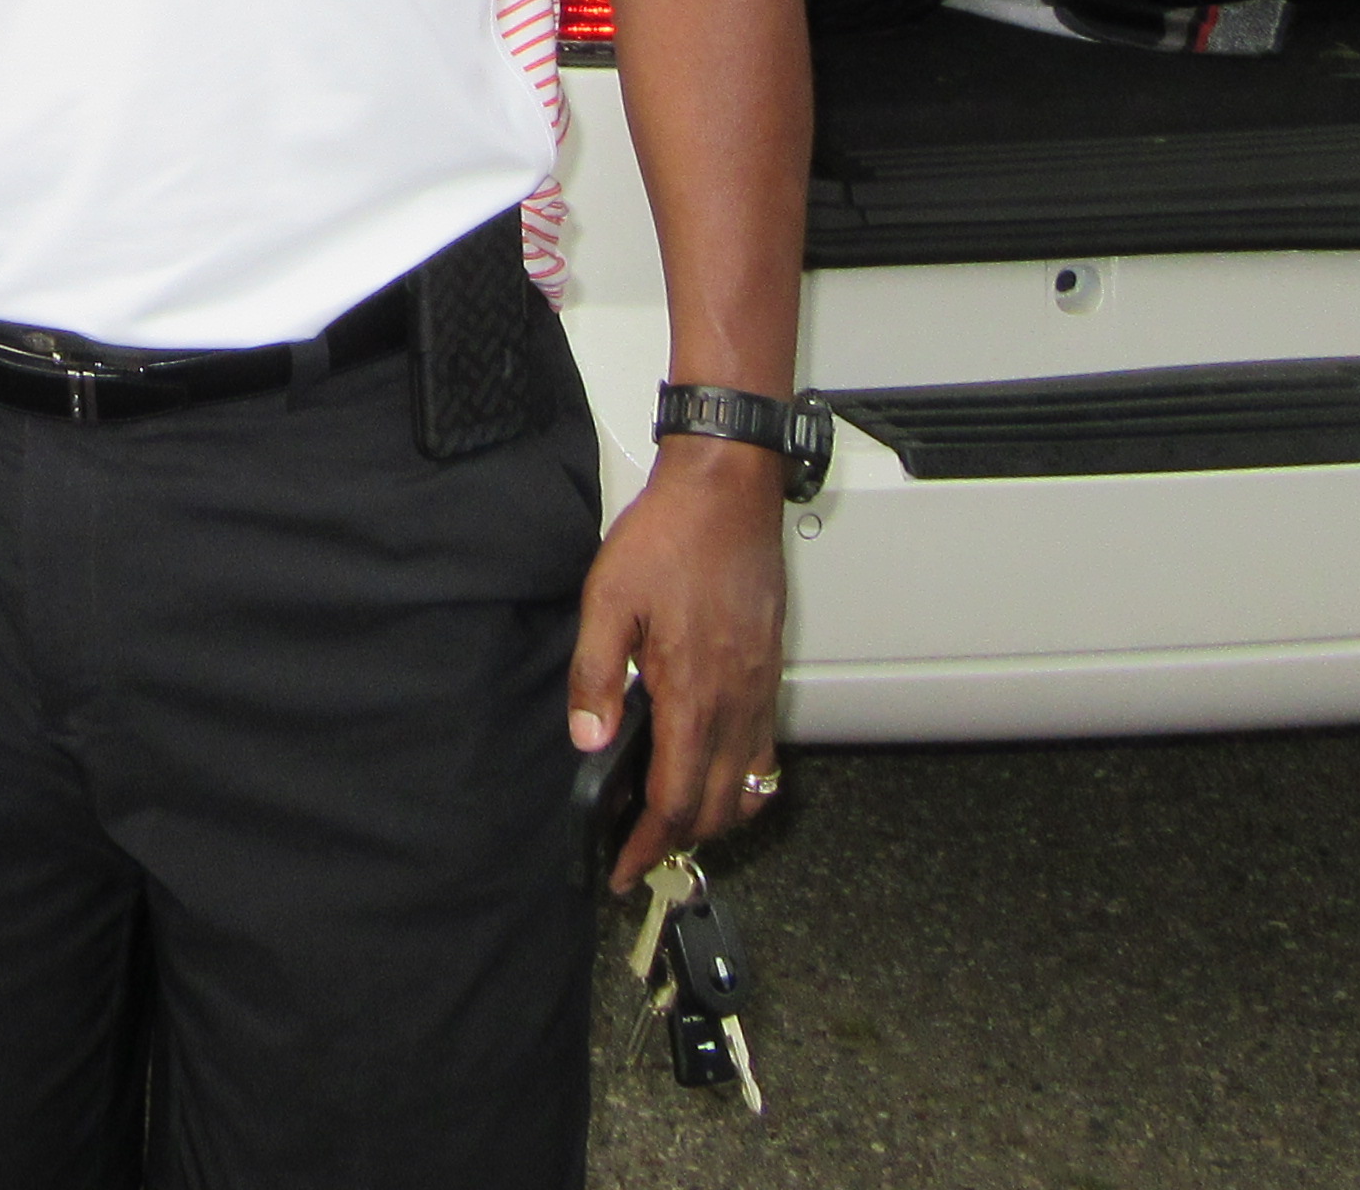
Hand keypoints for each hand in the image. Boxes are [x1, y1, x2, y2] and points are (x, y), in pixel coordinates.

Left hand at [566, 436, 786, 891]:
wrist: (728, 490)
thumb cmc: (670, 536)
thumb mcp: (608, 598)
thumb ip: (596, 674)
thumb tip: (588, 738)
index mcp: (691, 692)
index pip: (673, 799)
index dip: (647, 844)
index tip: (624, 868)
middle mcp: (735, 702)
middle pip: (715, 806)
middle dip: (678, 842)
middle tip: (640, 853)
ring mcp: (759, 689)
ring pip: (748, 786)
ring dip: (713, 816)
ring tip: (673, 821)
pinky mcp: (770, 670)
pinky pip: (765, 750)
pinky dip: (742, 781)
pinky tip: (713, 769)